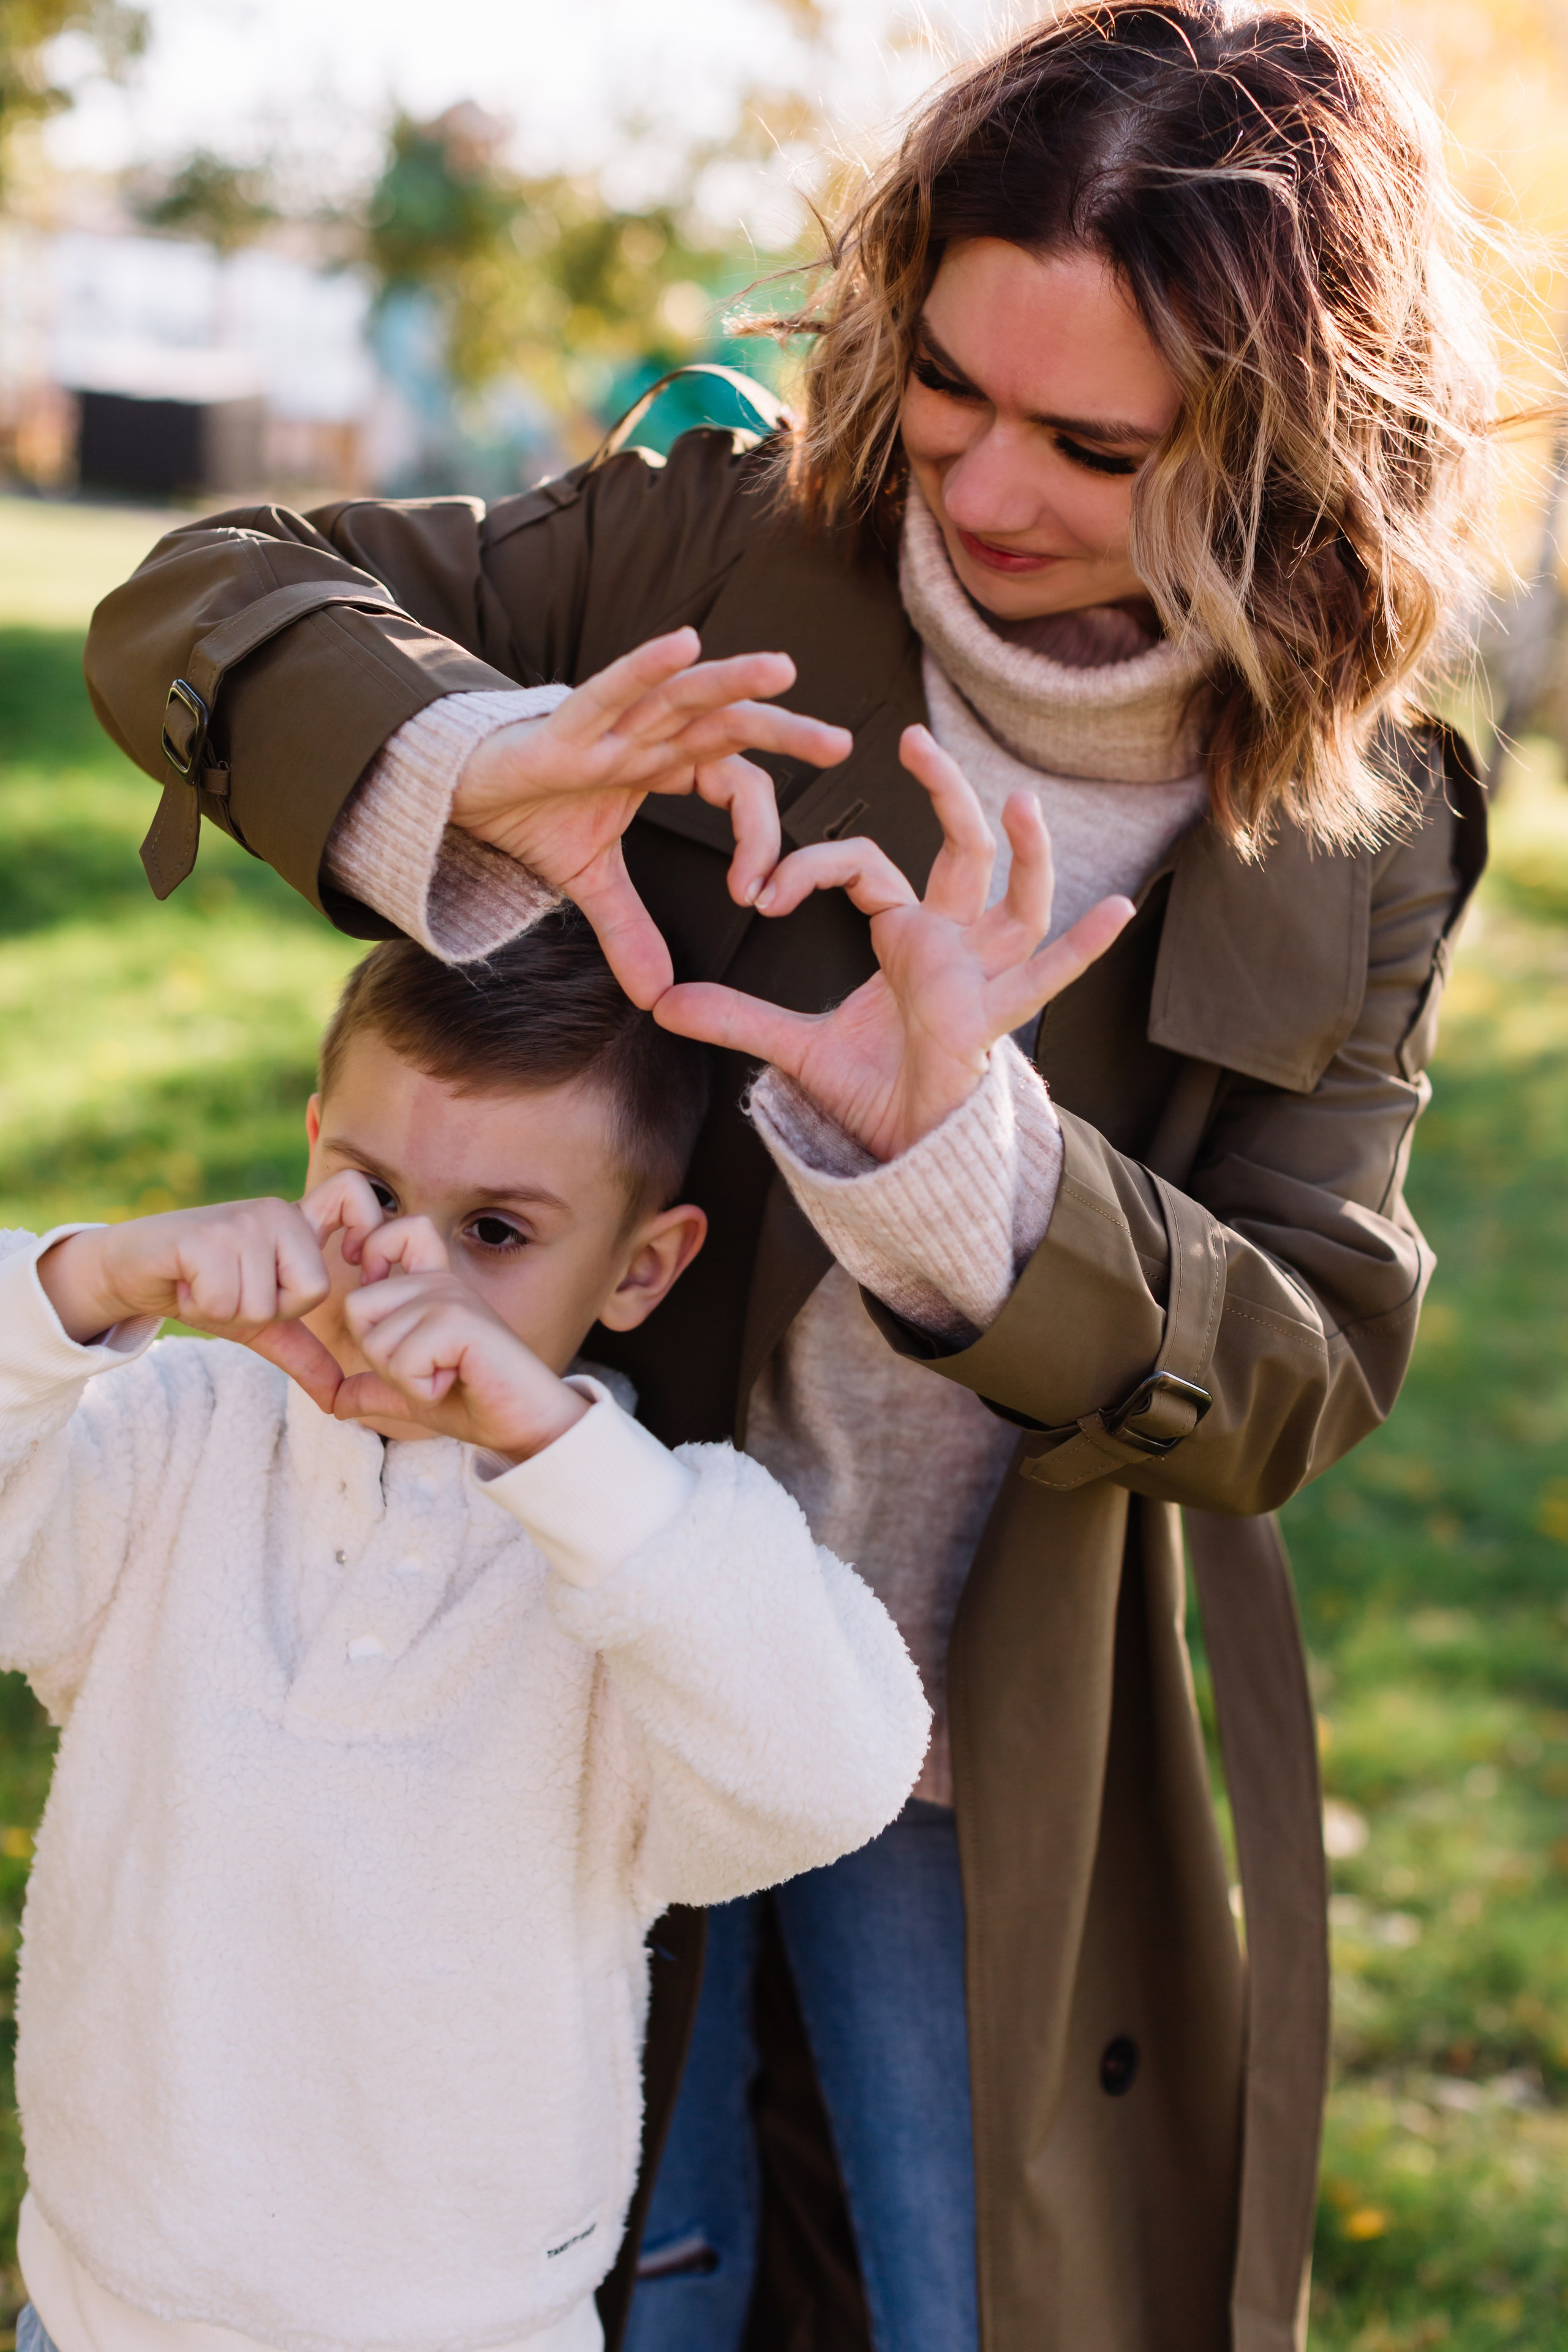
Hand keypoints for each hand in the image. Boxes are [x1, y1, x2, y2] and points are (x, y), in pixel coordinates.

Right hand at [34, 1173, 385, 1411]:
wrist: (132, 1270)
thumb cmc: (202, 1289)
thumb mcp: (261, 1325)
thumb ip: (304, 1353)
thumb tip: (340, 1401)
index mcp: (298, 1225)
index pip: (355, 1193)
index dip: (368, 1225)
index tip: (353, 1258)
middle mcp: (277, 1212)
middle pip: (313, 1290)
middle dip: (268, 1311)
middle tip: (234, 1288)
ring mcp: (242, 1219)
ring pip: (263, 1305)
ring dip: (227, 1311)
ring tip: (206, 1284)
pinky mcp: (206, 1236)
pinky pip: (226, 1302)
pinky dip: (200, 1306)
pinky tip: (185, 1283)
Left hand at [330, 1215, 586, 1460]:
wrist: (527, 1423)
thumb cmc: (476, 1403)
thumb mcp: (412, 1395)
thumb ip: (374, 1388)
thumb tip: (332, 1400)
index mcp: (431, 1287)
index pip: (390, 1232)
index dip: (371, 1251)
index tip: (377, 1280)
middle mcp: (440, 1282)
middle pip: (358, 1306)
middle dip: (380, 1356)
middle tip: (427, 1367)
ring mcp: (451, 1297)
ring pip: (376, 1340)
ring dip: (403, 1378)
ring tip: (447, 1376)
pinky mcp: (460, 1322)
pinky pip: (402, 1361)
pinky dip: (421, 1388)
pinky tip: (457, 1381)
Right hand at [451, 628, 851, 1004]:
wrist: (460, 793)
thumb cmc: (530, 813)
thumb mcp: (589, 881)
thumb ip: (628, 929)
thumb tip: (656, 996)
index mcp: (664, 764)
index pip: (733, 786)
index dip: (756, 836)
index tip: (759, 892)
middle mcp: (647, 737)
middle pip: (730, 728)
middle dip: (785, 734)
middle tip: (842, 745)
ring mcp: (609, 725)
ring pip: (684, 697)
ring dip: (733, 682)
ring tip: (784, 670)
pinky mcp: (564, 725)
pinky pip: (613, 689)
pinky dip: (645, 667)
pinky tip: (685, 643)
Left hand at [653, 726, 1134, 1161]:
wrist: (900, 1143)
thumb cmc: (868, 1088)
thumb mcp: (791, 1046)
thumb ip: (735, 1017)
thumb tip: (664, 1005)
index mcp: (903, 934)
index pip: (863, 866)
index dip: (810, 867)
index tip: (762, 894)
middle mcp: (953, 940)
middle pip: (959, 850)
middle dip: (945, 793)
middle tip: (915, 741)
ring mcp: (983, 971)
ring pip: (1014, 895)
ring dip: (1025, 850)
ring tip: (1023, 801)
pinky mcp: (995, 1010)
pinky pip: (1048, 973)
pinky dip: (1083, 945)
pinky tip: (1117, 910)